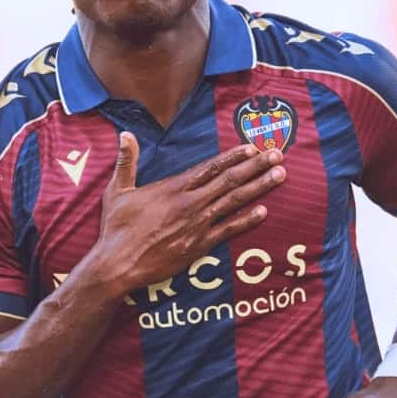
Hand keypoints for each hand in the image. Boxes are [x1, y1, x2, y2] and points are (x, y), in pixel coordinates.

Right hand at [81, 132, 285, 299]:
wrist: (119, 264)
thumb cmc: (117, 228)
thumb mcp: (118, 190)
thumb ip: (126, 161)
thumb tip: (124, 134)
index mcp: (173, 187)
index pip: (210, 166)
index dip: (233, 156)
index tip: (252, 146)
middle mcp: (190, 203)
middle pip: (230, 179)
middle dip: (256, 166)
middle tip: (278, 155)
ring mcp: (197, 224)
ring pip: (234, 201)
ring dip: (259, 187)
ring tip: (279, 176)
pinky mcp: (200, 245)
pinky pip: (229, 230)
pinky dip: (247, 220)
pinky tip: (263, 211)